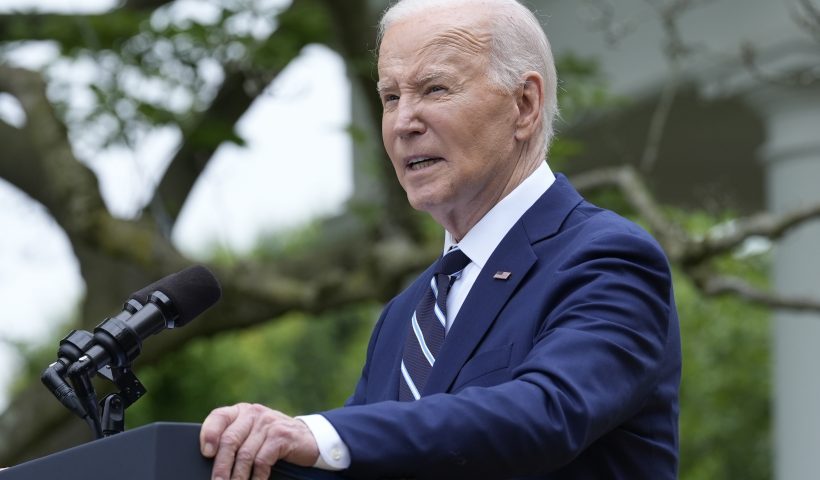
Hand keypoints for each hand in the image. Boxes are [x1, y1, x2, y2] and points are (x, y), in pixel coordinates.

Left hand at [200, 403, 319, 479]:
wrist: (308, 439)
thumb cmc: (272, 441)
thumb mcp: (252, 434)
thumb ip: (234, 440)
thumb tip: (210, 462)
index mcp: (241, 411)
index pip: (219, 417)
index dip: (209, 434)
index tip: (205, 453)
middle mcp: (253, 413)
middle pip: (230, 440)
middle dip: (221, 466)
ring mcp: (268, 423)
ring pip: (245, 454)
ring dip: (237, 477)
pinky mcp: (281, 436)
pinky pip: (262, 461)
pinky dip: (256, 477)